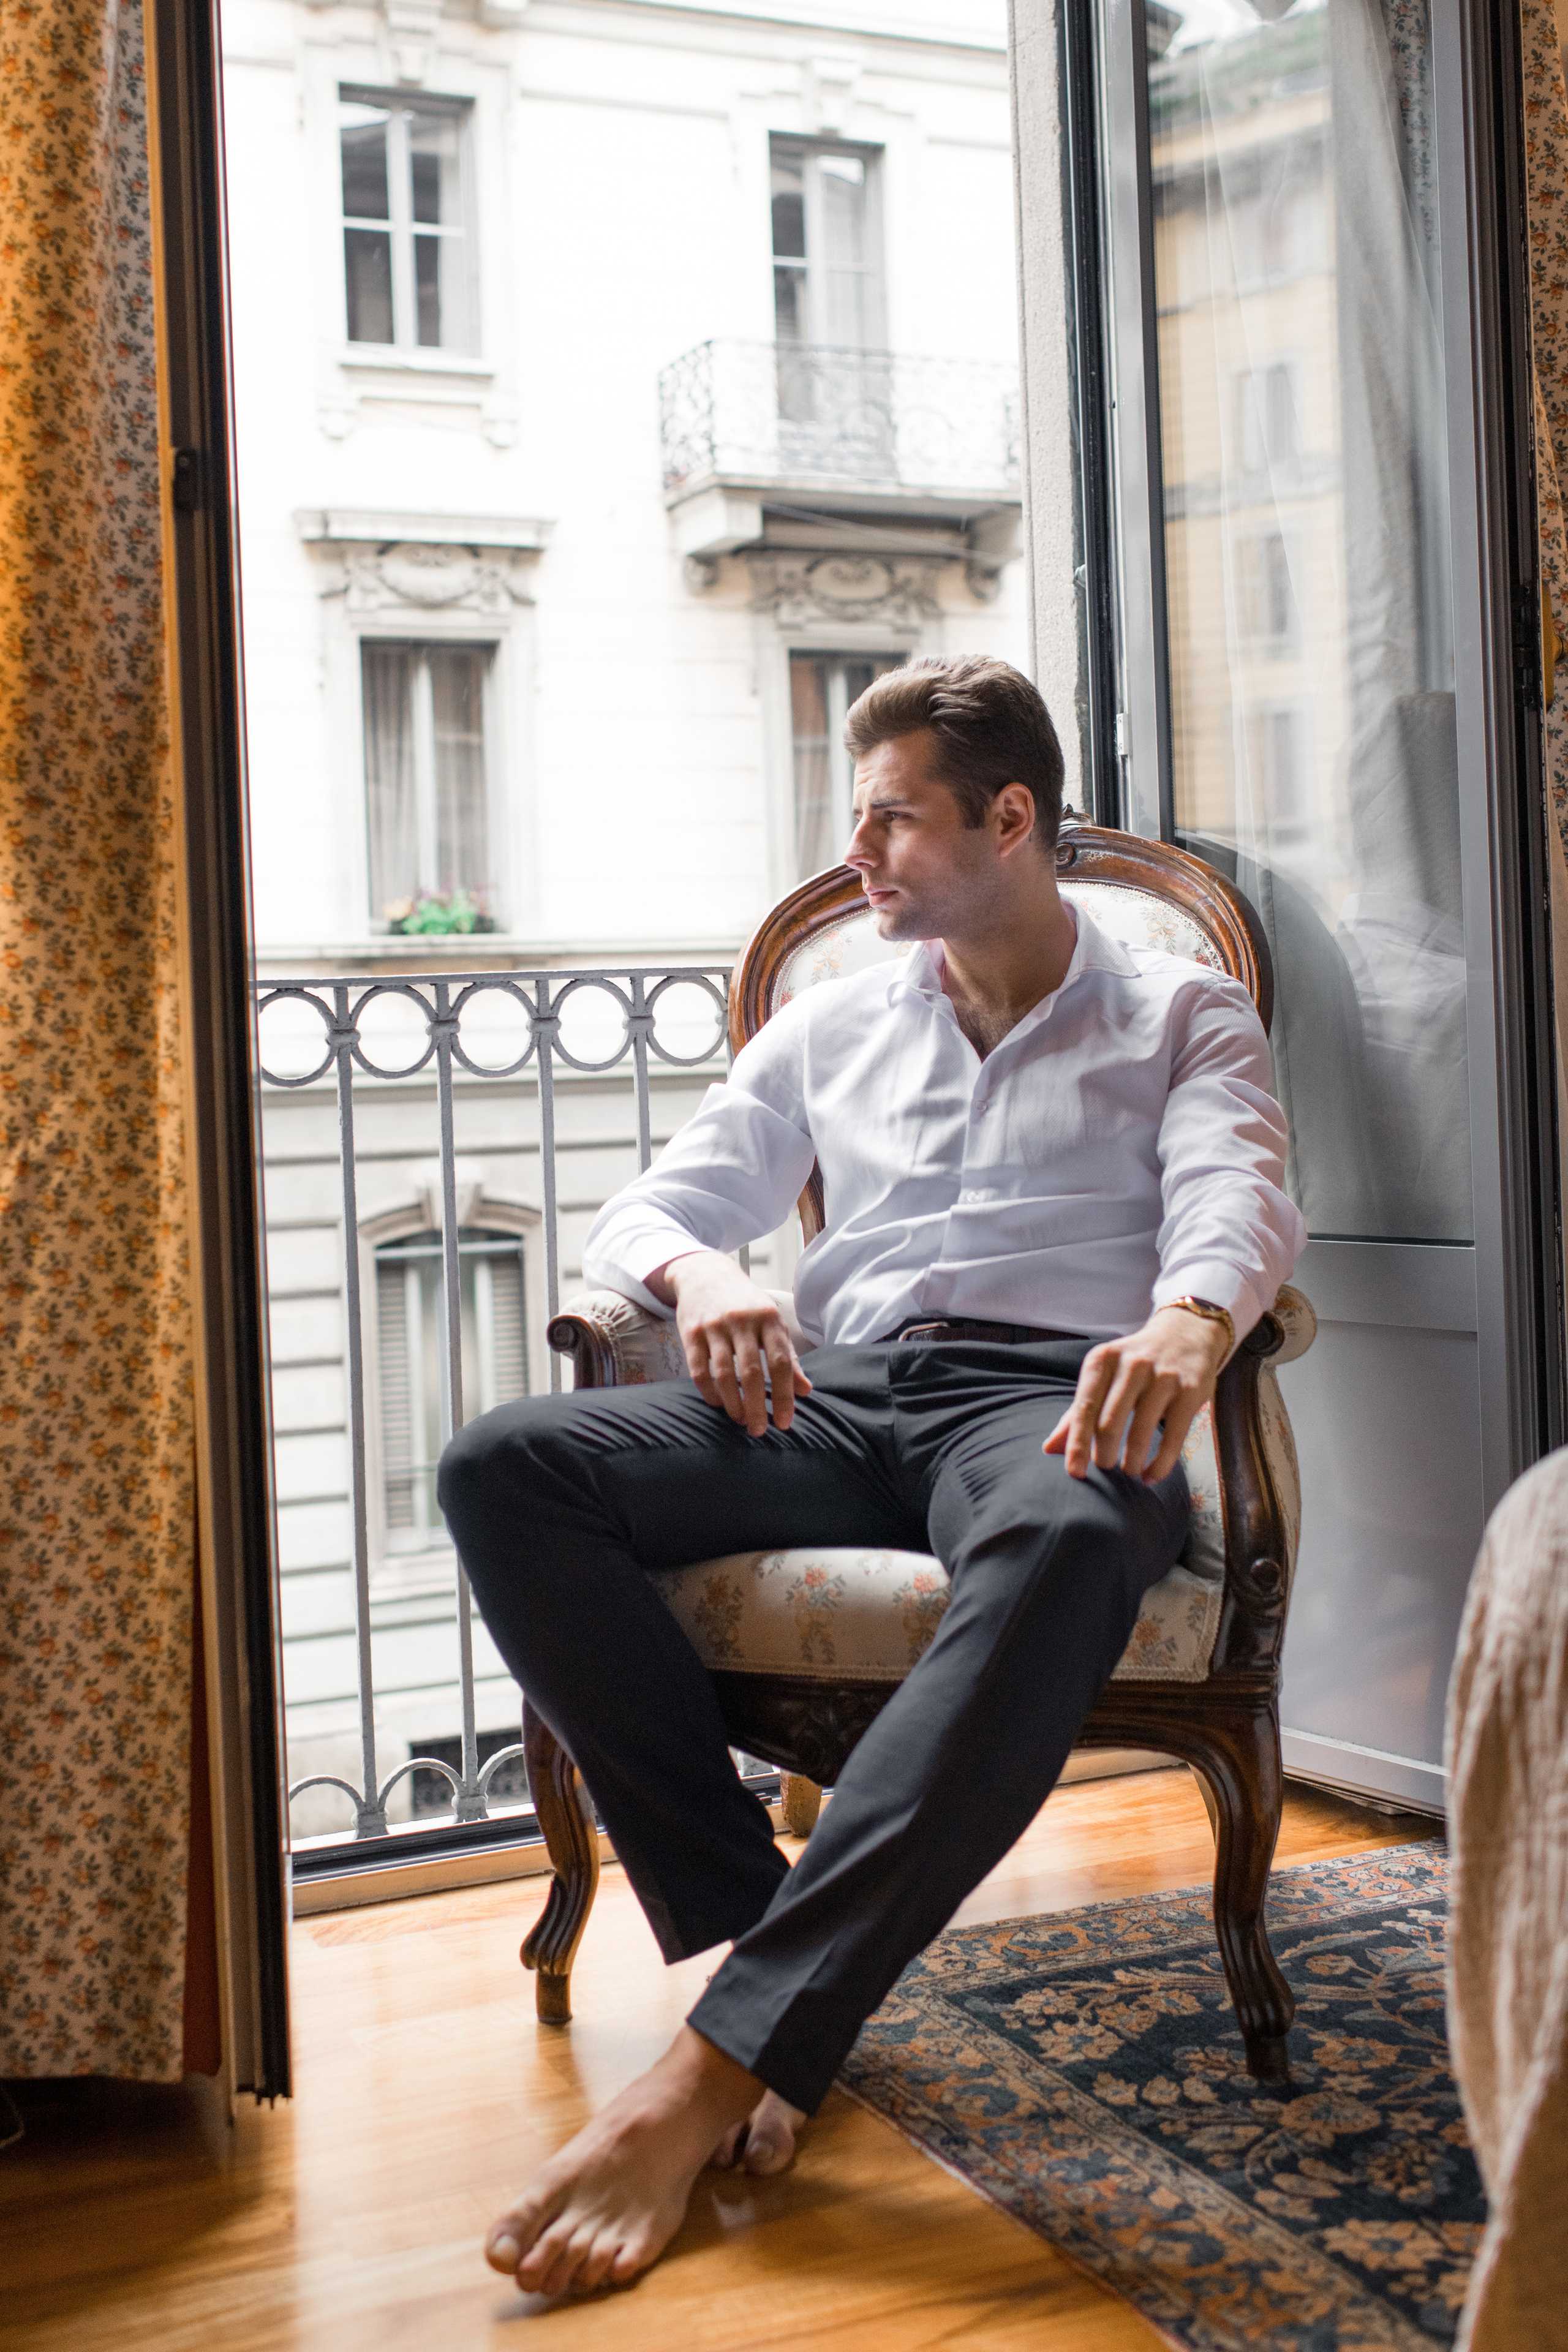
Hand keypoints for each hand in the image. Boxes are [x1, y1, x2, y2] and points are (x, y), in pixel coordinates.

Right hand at [652, 1251, 812, 1436]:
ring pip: (724, 1373)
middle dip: (757, 1406)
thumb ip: (788, 1356)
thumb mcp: (772, 1322)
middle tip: (759, 1430)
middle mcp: (742, 1320)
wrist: (705, 1273)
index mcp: (768, 1318)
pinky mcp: (690, 1332)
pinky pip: (699, 1370)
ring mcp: (714, 1326)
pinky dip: (709, 1392)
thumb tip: (806, 1390)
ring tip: (741, 1421)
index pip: (781, 1363)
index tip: (785, 1422)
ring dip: (733, 1403)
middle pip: (752, 1372)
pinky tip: (718, 1405)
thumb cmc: (745, 1303)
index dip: (785, 1395)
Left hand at [1043, 1306, 1229, 1482]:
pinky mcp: (1191, 1391)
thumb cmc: (1134, 1363)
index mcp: (1103, 1360)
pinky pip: (1173, 1438)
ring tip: (1129, 1472)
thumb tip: (1049, 1449)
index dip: (1077, 1444)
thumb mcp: (1103, 1377)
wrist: (1185, 1334)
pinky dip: (1160, 1465)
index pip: (1084, 1408)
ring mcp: (1164, 1376)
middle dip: (1104, 1455)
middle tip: (1104, 1468)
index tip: (1074, 1473)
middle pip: (1109, 1423)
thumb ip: (1077, 1411)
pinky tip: (1151, 1477)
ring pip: (1141, 1432)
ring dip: (1132, 1463)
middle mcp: (1132, 1364)